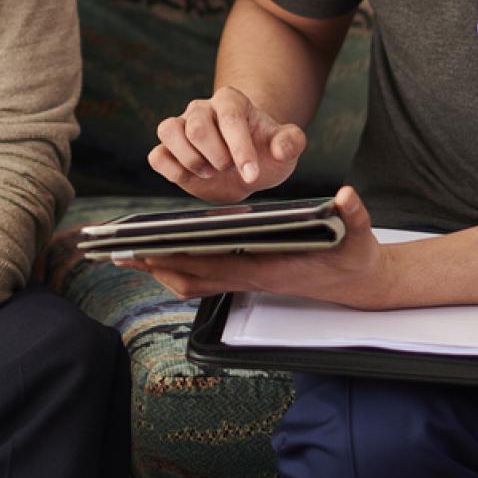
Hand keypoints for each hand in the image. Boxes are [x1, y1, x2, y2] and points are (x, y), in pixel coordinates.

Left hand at [130, 186, 389, 306]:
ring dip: (161, 270)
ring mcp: (247, 279)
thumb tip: (347, 196)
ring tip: (130, 254)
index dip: (179, 257)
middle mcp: (251, 276)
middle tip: (118, 252)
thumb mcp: (358, 232)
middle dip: (154, 265)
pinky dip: (179, 269)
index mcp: (268, 267)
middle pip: (191, 277)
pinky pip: (204, 279)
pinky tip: (163, 256)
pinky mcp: (247, 276)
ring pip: (193, 282)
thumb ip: (353, 214)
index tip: (148, 248)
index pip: (214, 264)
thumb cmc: (354, 256)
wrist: (360, 282)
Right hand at [150, 85, 306, 201]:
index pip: (230, 118)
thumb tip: (282, 147)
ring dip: (192, 161)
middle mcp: (202, 108)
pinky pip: (157, 156)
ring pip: (169, 131)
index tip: (252, 175)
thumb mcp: (285, 149)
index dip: (240, 149)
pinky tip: (191, 177)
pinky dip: (172, 171)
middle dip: (217, 157)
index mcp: (231, 101)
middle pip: (197, 127)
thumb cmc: (264, 153)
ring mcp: (181, 126)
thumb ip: (291, 142)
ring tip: (210, 171)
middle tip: (230, 168)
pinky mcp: (167, 149)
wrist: (245, 169)